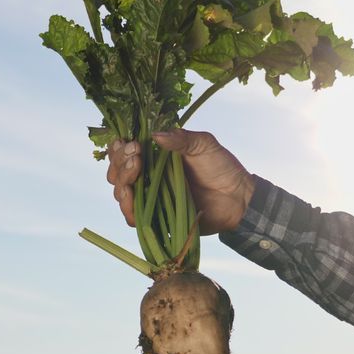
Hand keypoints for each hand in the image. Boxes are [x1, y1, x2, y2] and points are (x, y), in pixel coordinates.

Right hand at [106, 129, 254, 234]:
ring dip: (122, 185)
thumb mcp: (203, 144)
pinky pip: (133, 218)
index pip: (124, 151)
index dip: (120, 148)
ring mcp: (150, 198)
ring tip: (134, 176)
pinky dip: (128, 209)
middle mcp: (147, 176)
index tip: (133, 145)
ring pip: (121, 193)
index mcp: (154, 155)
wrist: (238, 199)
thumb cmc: (222, 167)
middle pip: (116, 172)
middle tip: (136, 158)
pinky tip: (132, 199)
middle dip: (120, 165)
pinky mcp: (156, 218)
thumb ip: (180, 138)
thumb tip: (155, 135)